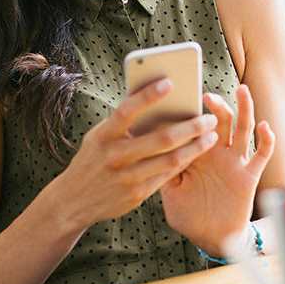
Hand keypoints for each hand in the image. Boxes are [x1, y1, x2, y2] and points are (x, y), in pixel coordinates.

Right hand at [50, 79, 218, 231]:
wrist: (73, 201)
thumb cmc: (93, 158)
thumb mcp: (98, 136)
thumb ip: (122, 121)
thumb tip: (151, 94)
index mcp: (103, 136)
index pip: (127, 111)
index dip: (147, 96)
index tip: (170, 82)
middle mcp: (114, 156)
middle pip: (160, 139)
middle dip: (190, 126)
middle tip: (209, 117)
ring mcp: (126, 178)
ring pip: (170, 159)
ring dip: (195, 146)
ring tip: (211, 135)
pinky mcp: (136, 195)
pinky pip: (168, 175)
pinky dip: (185, 161)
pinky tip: (197, 151)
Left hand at [160, 84, 274, 256]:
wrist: (211, 238)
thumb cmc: (188, 214)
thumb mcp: (170, 191)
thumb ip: (164, 170)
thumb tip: (150, 149)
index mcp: (197, 153)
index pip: (197, 125)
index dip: (192, 111)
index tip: (182, 97)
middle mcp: (218, 152)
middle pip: (222, 120)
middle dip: (217, 105)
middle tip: (207, 96)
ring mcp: (235, 161)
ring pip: (243, 128)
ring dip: (245, 108)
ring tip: (242, 90)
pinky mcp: (249, 175)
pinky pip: (261, 154)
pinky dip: (267, 140)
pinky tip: (265, 127)